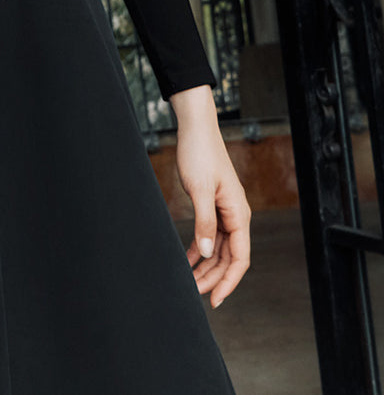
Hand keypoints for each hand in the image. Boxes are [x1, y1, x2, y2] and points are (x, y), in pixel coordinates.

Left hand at [170, 85, 251, 307]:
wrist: (195, 128)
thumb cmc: (200, 153)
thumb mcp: (200, 190)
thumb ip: (204, 223)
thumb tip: (207, 254)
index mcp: (239, 214)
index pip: (240, 258)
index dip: (229, 281)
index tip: (215, 299)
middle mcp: (235, 216)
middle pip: (229, 257)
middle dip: (213, 277)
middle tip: (194, 292)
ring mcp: (224, 211)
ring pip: (218, 249)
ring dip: (205, 266)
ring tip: (189, 281)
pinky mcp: (212, 206)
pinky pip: (209, 235)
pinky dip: (199, 249)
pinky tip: (187, 259)